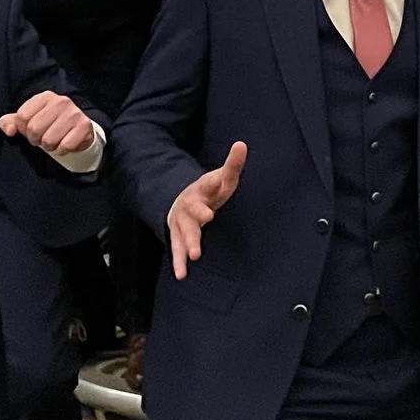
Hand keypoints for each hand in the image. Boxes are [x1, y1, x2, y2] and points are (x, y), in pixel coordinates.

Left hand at [0, 91, 97, 156]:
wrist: (78, 129)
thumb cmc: (48, 124)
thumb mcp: (27, 120)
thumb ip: (9, 123)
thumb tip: (10, 130)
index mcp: (44, 97)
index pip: (22, 117)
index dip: (22, 129)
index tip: (30, 130)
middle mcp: (61, 101)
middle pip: (34, 129)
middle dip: (35, 139)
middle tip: (42, 138)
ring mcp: (74, 113)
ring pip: (49, 140)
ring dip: (49, 146)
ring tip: (53, 141)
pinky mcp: (84, 125)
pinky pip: (64, 146)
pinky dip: (62, 150)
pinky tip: (64, 143)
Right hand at [166, 141, 246, 277]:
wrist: (181, 200)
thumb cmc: (208, 191)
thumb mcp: (221, 177)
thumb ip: (232, 165)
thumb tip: (242, 144)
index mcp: (201, 188)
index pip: (208, 183)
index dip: (213, 181)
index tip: (219, 179)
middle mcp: (189, 204)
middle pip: (193, 210)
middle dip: (199, 214)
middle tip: (208, 217)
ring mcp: (181, 222)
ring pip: (183, 232)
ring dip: (188, 243)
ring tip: (195, 255)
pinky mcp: (178, 236)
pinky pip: (177, 249)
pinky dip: (179, 262)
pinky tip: (182, 275)